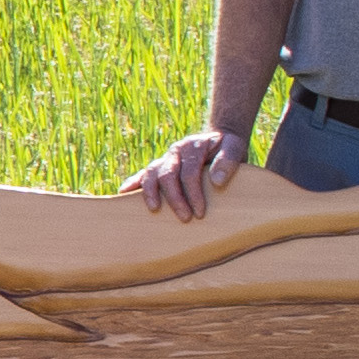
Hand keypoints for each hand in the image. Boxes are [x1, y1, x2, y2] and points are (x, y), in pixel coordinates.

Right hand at [126, 127, 248, 218]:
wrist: (220, 140)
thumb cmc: (228, 148)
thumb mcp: (235, 148)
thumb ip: (228, 161)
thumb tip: (216, 181)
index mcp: (193, 146)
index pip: (189, 171)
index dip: (194, 192)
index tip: (200, 213)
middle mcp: (176, 151)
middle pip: (168, 174)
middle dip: (175, 198)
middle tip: (185, 219)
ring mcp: (166, 158)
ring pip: (152, 173)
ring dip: (151, 193)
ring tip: (154, 209)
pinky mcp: (160, 166)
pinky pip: (143, 174)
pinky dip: (132, 183)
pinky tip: (123, 194)